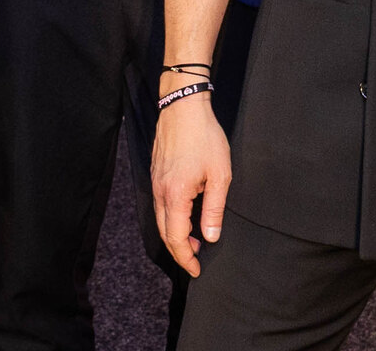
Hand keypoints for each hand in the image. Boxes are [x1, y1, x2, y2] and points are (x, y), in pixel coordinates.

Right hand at [152, 91, 232, 275]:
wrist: (183, 106)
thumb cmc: (204, 137)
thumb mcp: (219, 175)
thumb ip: (214, 209)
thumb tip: (211, 237)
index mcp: (175, 195)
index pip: (176, 238)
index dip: (186, 257)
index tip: (196, 270)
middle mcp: (160, 191)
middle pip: (164, 233)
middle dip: (179, 251)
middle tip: (195, 260)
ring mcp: (155, 182)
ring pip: (160, 219)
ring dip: (175, 234)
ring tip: (195, 240)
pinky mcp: (155, 173)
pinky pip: (159, 204)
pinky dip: (170, 218)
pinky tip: (185, 216)